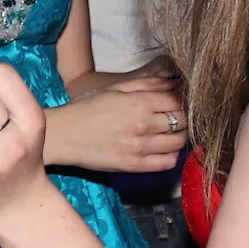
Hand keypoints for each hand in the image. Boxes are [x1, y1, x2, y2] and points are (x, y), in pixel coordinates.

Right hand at [46, 73, 188, 173]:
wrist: (64, 134)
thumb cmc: (87, 108)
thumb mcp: (117, 88)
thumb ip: (148, 84)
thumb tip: (175, 81)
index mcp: (139, 102)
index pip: (178, 102)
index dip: (184, 102)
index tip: (181, 103)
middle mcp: (143, 124)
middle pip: (182, 122)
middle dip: (184, 119)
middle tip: (179, 118)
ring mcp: (140, 147)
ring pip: (178, 143)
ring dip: (181, 137)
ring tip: (173, 134)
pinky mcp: (135, 166)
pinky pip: (167, 163)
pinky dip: (172, 156)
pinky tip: (164, 149)